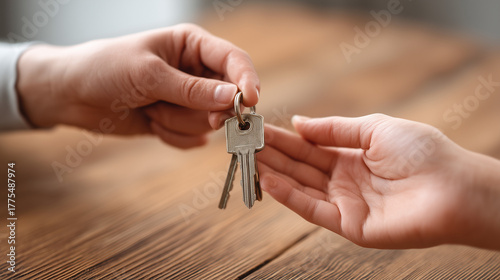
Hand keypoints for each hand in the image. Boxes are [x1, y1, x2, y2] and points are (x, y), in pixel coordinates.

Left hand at [16, 23, 258, 147]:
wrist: (73, 94)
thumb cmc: (105, 68)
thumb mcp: (147, 75)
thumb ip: (192, 89)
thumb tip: (234, 98)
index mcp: (192, 45)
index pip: (234, 60)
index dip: (247, 80)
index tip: (251, 102)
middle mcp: (196, 71)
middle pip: (226, 98)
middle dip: (201, 110)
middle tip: (171, 109)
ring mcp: (189, 99)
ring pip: (208, 122)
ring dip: (177, 122)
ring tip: (150, 109)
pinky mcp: (179, 120)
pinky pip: (193, 138)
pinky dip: (172, 136)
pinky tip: (150, 121)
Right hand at [258, 114, 499, 248]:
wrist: (452, 187)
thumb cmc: (422, 152)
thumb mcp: (374, 128)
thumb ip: (334, 129)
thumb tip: (298, 122)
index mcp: (352, 157)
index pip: (310, 147)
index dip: (285, 138)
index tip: (260, 129)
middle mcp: (344, 181)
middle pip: (301, 167)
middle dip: (273, 155)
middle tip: (245, 144)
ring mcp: (345, 204)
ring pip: (301, 187)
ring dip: (275, 173)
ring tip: (249, 159)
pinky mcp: (348, 225)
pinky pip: (313, 210)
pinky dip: (289, 196)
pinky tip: (269, 181)